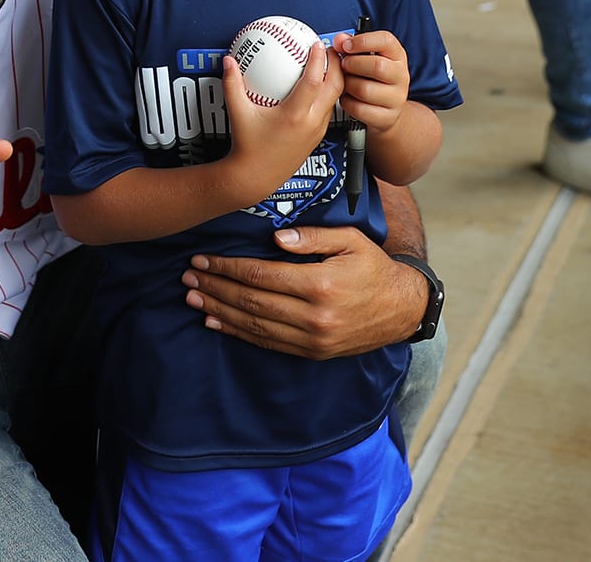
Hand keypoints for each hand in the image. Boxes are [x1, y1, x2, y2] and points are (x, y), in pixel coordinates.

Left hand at [181, 226, 431, 358]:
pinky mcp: (311, 352)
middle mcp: (313, 316)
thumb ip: (313, 237)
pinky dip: (238, 332)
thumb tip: (274, 239)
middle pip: (251, 301)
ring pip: (254, 325)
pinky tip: (217, 322)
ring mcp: (312, 339)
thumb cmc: (374, 268)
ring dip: (219, 310)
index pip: (261, 276)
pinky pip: (267, 342)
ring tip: (193, 297)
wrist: (402, 310)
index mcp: (320, 284)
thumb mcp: (351, 240)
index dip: (228, 267)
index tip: (204, 259)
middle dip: (215, 287)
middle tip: (188, 276)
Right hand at [220, 44, 343, 207]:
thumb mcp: (238, 113)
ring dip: (336, 80)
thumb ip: (232, 84)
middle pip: (335, 87)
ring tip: (328, 64)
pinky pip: (329, 110)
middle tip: (328, 49)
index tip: (316, 43)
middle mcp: (311, 122)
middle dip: (337, 65)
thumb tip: (228, 60)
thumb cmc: (247, 146)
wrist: (256, 177)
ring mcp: (317, 130)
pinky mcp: (318, 136)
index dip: (318, 59)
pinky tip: (319, 86)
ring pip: (336, 99)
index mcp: (295, 115)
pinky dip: (328, 94)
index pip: (314, 81)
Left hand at [330, 31, 409, 134]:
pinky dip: (347, 102)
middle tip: (343, 65)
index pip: (386, 41)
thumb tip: (339, 40)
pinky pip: (359, 109)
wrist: (386, 110)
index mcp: (397, 55)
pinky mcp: (386, 116)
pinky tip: (348, 97)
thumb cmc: (373, 79)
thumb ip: (351, 46)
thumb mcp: (366, 58)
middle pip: (377, 66)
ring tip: (345, 82)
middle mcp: (401, 76)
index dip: (362, 41)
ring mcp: (396, 98)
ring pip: (365, 89)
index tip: (346, 45)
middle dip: (353, 64)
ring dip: (348, 85)